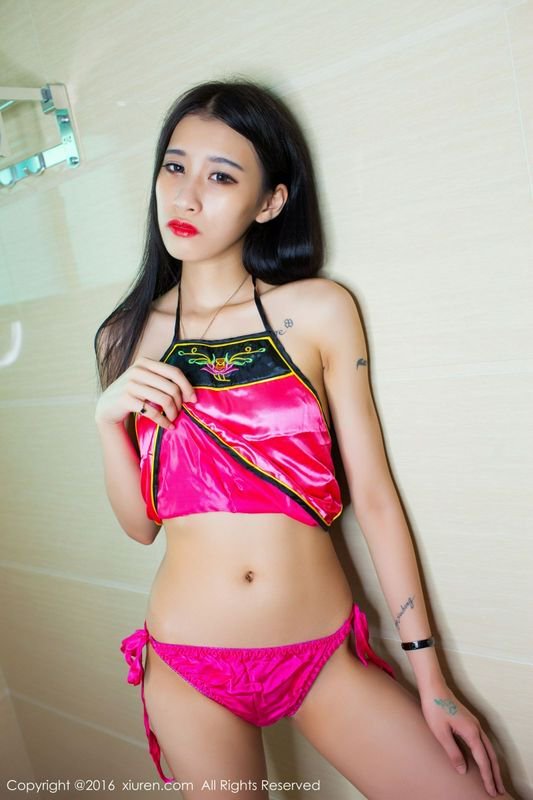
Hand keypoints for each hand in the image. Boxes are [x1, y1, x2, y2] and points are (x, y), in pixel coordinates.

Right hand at [94, 355, 196, 430]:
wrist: (107, 405)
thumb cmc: (132, 393)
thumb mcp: (145, 379)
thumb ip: (162, 380)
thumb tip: (190, 394)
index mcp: (145, 362)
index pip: (174, 372)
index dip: (187, 386)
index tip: (193, 399)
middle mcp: (137, 371)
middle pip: (171, 388)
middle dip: (180, 403)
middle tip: (179, 412)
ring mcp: (130, 384)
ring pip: (164, 400)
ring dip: (173, 413)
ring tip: (173, 419)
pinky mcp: (126, 399)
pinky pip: (153, 412)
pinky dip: (163, 421)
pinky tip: (167, 426)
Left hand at [420, 682, 505, 796]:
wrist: (434, 687)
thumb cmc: (435, 708)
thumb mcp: (441, 733)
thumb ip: (453, 752)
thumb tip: (463, 770)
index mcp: (471, 733)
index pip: (483, 761)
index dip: (487, 777)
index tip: (491, 791)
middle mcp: (477, 729)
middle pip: (491, 756)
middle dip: (495, 774)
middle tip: (498, 791)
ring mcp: (474, 724)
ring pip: (489, 748)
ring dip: (493, 765)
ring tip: (494, 779)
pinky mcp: (470, 722)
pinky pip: (484, 742)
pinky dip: (487, 754)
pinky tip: (484, 759)